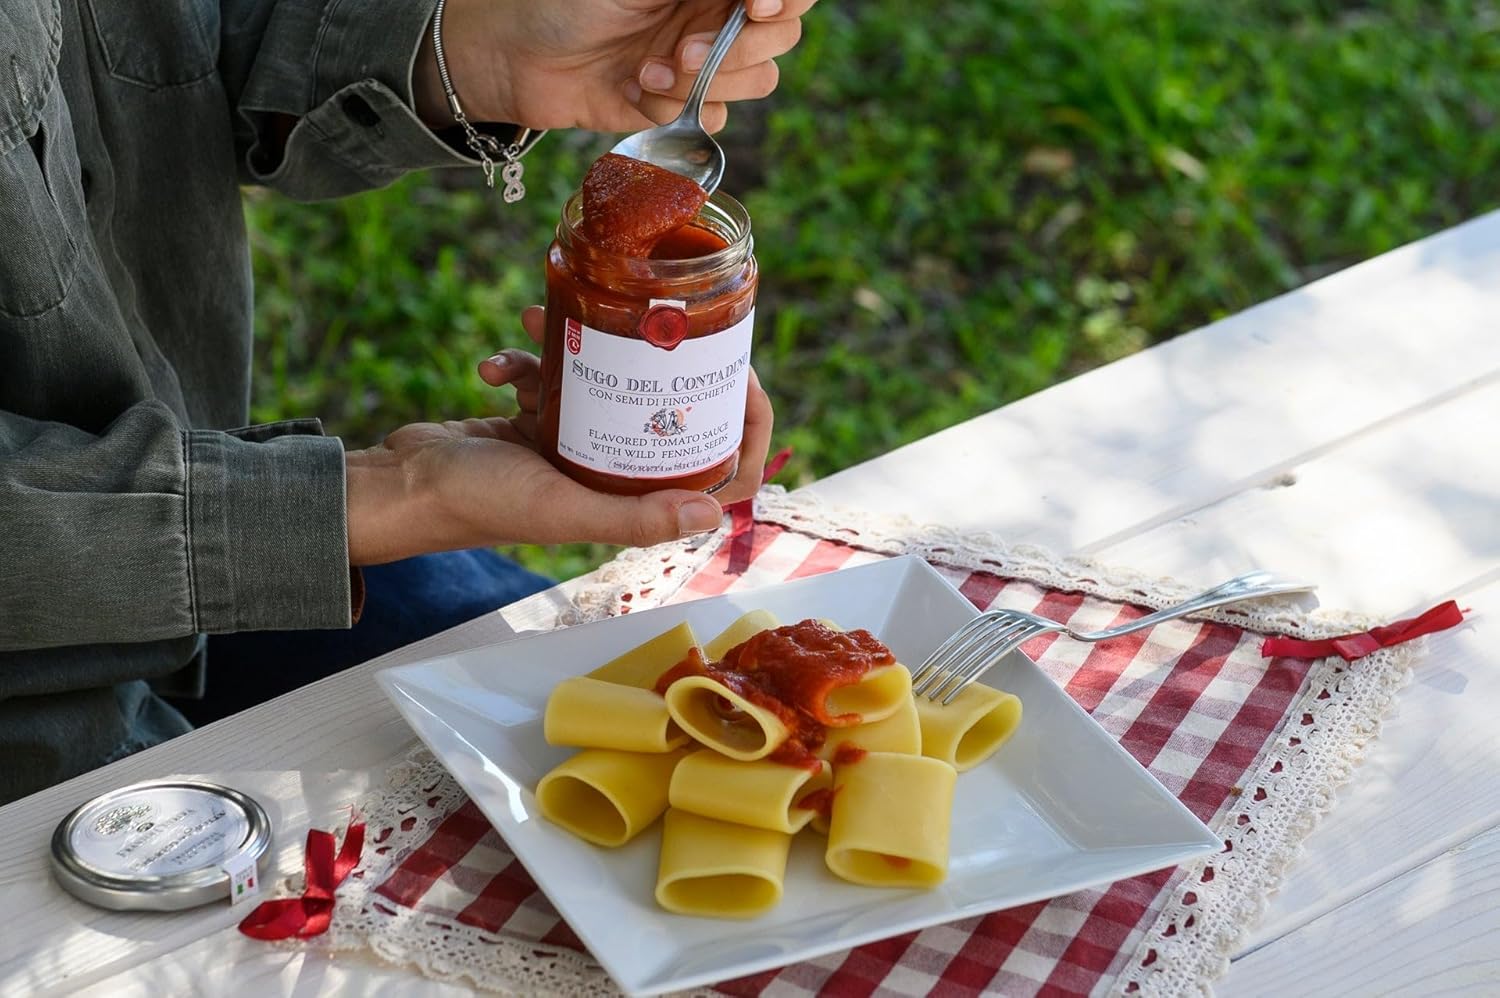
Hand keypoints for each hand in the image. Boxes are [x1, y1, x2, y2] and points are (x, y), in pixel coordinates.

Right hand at [345, 306, 773, 564]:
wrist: (400, 487)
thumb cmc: (478, 504)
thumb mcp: (563, 509)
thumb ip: (634, 516)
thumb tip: (712, 515)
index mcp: (629, 502)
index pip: (717, 475)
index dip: (743, 430)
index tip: (742, 376)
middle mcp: (610, 475)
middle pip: (671, 416)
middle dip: (666, 365)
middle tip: (663, 320)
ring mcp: (574, 446)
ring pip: (608, 383)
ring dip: (580, 347)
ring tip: (545, 320)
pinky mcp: (536, 422)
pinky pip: (553, 378)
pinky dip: (525, 362)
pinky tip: (498, 366)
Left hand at [414, 0, 817, 132]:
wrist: (516, 58)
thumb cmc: (570, 1)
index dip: (783, 0)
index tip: (752, 6)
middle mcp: (715, 14)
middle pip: (781, 37)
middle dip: (735, 50)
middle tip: (680, 52)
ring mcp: (702, 63)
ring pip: (755, 81)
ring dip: (703, 83)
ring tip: (646, 72)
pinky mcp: (680, 107)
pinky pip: (715, 119)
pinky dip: (678, 111)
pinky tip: (634, 93)